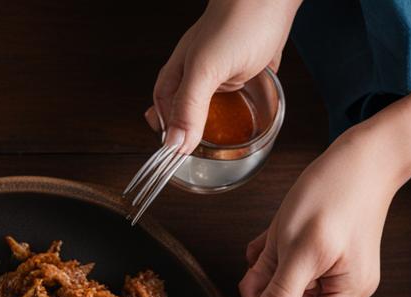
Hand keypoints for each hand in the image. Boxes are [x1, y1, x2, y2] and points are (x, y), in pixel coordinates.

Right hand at [147, 0, 297, 151]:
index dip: (167, 137)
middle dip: (189, 136)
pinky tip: (244, 125)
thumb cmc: (238, 21)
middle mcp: (197, 77)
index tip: (176, 161)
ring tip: (218, 150)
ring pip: (211, 109)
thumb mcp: (205, 69)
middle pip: (185, 115)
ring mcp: (222, 74)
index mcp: (178, 75)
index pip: (162, 114)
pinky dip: (238, 115)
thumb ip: (188, 108)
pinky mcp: (247, 71)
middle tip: (197, 159)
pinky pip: (237, 99)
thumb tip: (174, 146)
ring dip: (213, 128)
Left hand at [216, 123, 397, 296]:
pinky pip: (278, 276)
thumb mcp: (299, 247)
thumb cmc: (340, 190)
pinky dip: (265, 265)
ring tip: (262, 254)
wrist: (366, 151)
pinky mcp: (312, 260)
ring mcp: (325, 276)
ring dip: (259, 283)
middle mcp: (337, 291)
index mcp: (344, 295)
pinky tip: (266, 245)